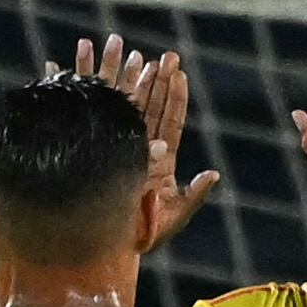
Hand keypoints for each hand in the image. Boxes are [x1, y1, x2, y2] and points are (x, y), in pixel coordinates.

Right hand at [70, 35, 219, 251]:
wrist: (106, 252)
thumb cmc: (141, 239)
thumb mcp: (172, 218)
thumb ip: (193, 196)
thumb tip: (212, 174)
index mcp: (161, 162)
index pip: (171, 122)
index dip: (175, 97)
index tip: (179, 72)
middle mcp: (141, 152)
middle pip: (152, 109)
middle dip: (157, 81)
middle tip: (164, 55)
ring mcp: (120, 151)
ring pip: (127, 110)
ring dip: (130, 83)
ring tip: (133, 55)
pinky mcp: (100, 155)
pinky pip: (98, 121)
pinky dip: (95, 100)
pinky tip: (94, 79)